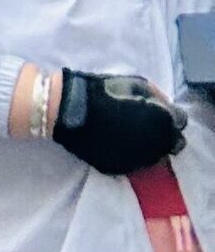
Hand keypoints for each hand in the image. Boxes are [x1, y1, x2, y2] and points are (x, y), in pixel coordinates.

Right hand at [54, 68, 186, 176]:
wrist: (69, 108)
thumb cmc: (103, 91)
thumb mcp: (136, 83)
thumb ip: (158, 97)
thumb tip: (166, 106)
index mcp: (163, 121)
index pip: (181, 122)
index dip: (169, 116)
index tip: (158, 113)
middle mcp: (157, 144)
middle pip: (174, 144)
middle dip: (164, 135)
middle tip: (147, 126)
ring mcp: (139, 159)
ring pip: (155, 157)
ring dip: (149, 146)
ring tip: (130, 134)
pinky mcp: (121, 168)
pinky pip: (134, 163)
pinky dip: (130, 154)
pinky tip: (117, 142)